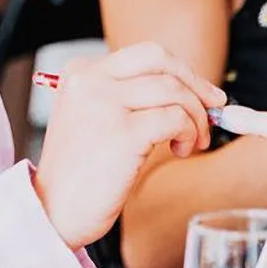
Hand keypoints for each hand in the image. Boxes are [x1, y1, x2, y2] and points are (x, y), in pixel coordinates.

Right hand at [32, 42, 225, 249]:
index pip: (144, 56)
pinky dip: (189, 132)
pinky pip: (175, 118)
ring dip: (196, 115)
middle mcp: (89, 80)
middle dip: (194, 81)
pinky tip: (181, 149)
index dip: (180, 72)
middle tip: (213, 106)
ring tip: (193, 141)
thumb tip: (187, 93)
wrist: (53, 212)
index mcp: (80, 73)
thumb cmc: (78, 174)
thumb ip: (127, 99)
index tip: (201, 93)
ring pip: (172, 88)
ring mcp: (104, 103)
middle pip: (158, 58)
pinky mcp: (122, 132)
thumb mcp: (92, 120)